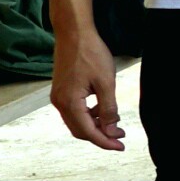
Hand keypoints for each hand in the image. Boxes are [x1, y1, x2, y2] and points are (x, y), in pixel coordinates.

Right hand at [48, 27, 123, 150]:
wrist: (73, 33)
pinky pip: (75, 111)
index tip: (121, 147)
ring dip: (96, 126)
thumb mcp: (106, 83)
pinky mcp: (61, 91)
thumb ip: (108, 110)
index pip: (88, 132)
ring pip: (77, 121)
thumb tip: (111, 131)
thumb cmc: (90, 54)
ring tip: (116, 125)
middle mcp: (59, 103)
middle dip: (101, 136)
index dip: (105, 142)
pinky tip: (104, 111)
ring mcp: (58, 96)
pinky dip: (89, 115)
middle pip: (80, 130)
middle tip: (121, 137)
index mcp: (69, 103)